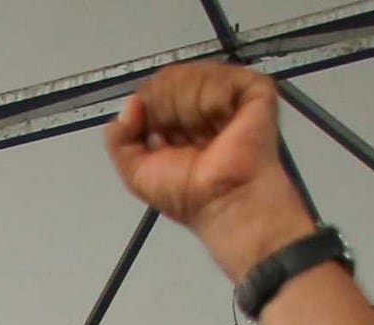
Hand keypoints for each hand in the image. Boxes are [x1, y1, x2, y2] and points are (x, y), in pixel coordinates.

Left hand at [109, 59, 313, 257]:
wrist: (221, 201)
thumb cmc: (188, 195)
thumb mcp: (135, 171)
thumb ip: (119, 137)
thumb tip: (130, 103)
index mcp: (177, 120)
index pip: (153, 89)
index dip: (147, 109)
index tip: (157, 137)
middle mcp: (202, 103)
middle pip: (170, 77)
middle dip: (168, 110)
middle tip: (183, 140)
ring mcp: (228, 94)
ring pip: (192, 74)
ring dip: (189, 111)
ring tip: (204, 136)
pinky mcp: (254, 89)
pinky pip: (219, 76)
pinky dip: (211, 103)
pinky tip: (220, 124)